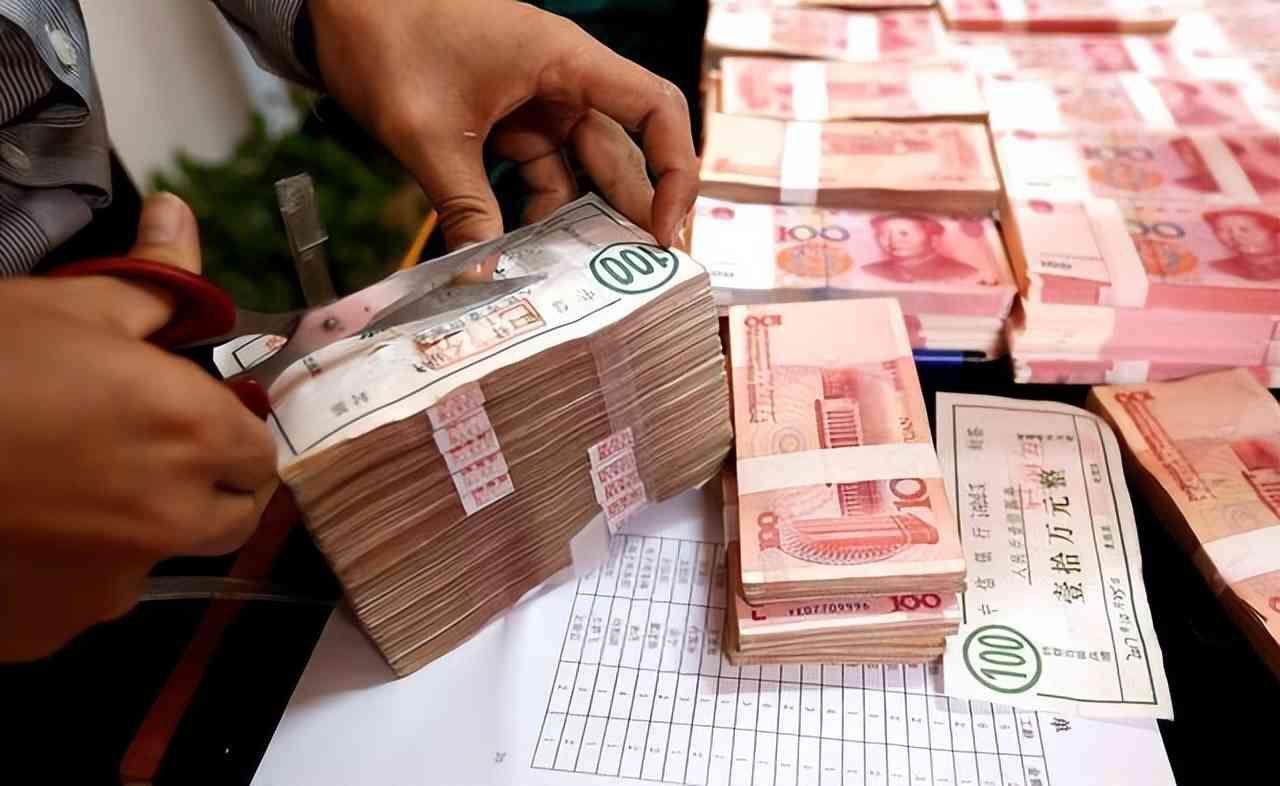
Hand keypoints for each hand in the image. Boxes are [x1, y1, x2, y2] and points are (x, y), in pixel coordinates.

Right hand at [0, 194, 276, 661]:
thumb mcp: (68, 306)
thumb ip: (155, 279)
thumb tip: (184, 214)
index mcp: (194, 438)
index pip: (262, 454)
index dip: (234, 433)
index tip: (196, 419)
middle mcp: (172, 523)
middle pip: (230, 518)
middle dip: (207, 488)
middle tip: (144, 454)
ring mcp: (109, 587)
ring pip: (154, 560)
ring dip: (134, 532)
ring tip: (63, 488)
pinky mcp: (49, 629)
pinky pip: (80, 599)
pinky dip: (64, 572)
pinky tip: (18, 531)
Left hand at [309, 0, 697, 250]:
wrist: (337, 6)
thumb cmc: (387, 39)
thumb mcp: (426, 133)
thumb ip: (465, 207)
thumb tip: (483, 275)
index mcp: (564, 62)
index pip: (654, 109)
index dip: (675, 170)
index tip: (664, 230)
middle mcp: (564, 81)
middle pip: (621, 153)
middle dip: (629, 214)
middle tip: (636, 279)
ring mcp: (537, 102)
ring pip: (578, 172)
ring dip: (576, 222)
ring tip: (576, 278)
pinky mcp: (509, 122)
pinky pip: (539, 173)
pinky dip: (534, 212)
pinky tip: (524, 252)